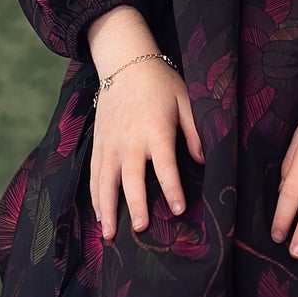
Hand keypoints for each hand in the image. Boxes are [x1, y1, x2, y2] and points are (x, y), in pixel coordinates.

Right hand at [86, 7, 201, 238]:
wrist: (124, 61)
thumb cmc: (160, 82)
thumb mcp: (186, 100)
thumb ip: (194, 132)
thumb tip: (203, 162)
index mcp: (155, 129)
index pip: (164, 165)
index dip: (172, 188)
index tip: (178, 210)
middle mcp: (130, 139)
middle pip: (131, 178)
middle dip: (136, 205)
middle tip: (141, 229)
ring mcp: (110, 143)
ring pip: (105, 181)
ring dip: (106, 208)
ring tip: (110, 234)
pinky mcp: (98, 142)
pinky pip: (94, 173)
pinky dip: (94, 195)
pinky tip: (99, 215)